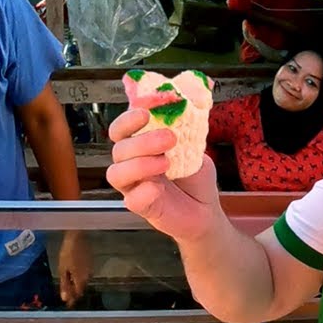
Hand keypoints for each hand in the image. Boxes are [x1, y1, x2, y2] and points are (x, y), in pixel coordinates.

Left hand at [55, 230, 91, 306]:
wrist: (76, 238)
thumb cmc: (67, 253)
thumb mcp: (62, 270)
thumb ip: (64, 285)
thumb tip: (65, 298)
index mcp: (80, 279)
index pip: (78, 294)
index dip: (73, 300)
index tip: (68, 305)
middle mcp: (88, 276)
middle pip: (82, 288)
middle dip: (75, 293)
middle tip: (68, 295)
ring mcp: (90, 269)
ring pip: (84, 281)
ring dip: (78, 285)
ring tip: (71, 286)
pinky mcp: (91, 263)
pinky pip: (86, 274)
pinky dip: (80, 277)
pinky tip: (75, 274)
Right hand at [105, 108, 222, 243]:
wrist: (206, 210)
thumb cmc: (195, 179)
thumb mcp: (194, 151)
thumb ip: (186, 134)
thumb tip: (183, 113)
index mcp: (141, 147)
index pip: (121, 130)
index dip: (127, 120)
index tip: (145, 114)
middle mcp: (132, 165)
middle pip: (119, 149)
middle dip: (142, 141)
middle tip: (169, 138)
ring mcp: (134, 187)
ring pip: (116, 174)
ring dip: (139, 165)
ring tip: (166, 163)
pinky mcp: (141, 207)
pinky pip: (131, 200)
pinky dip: (143, 192)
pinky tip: (158, 188)